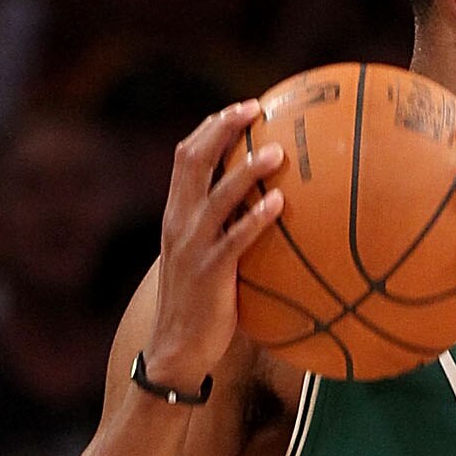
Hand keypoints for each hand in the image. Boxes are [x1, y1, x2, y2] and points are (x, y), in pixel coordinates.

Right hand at [143, 101, 284, 394]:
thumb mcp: (205, 257)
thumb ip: (223, 229)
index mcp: (176, 214)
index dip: (211, 128)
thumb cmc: (200, 303)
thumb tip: (265, 209)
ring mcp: (192, 247)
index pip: (185, 157)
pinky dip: (255, 218)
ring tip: (277, 152)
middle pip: (193, 160)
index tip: (242, 108)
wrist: (177, 348)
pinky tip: (280, 203)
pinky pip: (235, 239)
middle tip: (255, 109)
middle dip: (222, 129)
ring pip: (216, 195)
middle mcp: (179, 222)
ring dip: (247, 170)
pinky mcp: (210, 273)